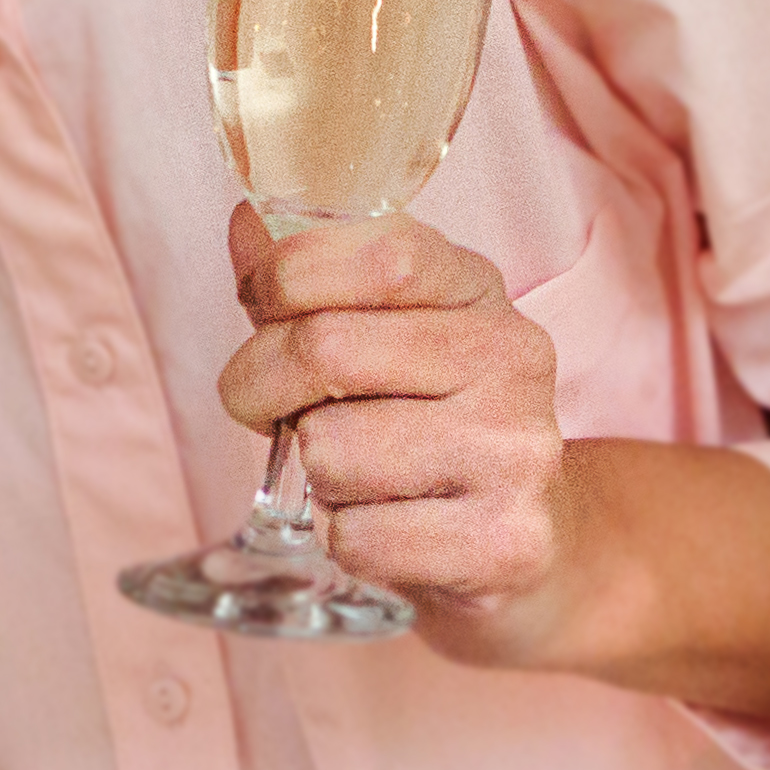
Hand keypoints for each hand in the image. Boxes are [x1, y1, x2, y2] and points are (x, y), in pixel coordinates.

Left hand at [216, 213, 769, 731]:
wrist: (522, 547)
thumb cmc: (426, 428)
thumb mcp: (380, 335)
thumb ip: (308, 283)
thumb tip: (247, 221)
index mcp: (478, 289)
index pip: (381, 254)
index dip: (289, 276)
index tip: (262, 303)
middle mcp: (513, 359)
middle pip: (326, 349)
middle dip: (259, 385)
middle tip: (270, 411)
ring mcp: (519, 453)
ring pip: (330, 451)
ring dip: (313, 474)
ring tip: (354, 475)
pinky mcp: (510, 543)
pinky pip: (357, 537)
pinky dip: (343, 539)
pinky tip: (383, 527)